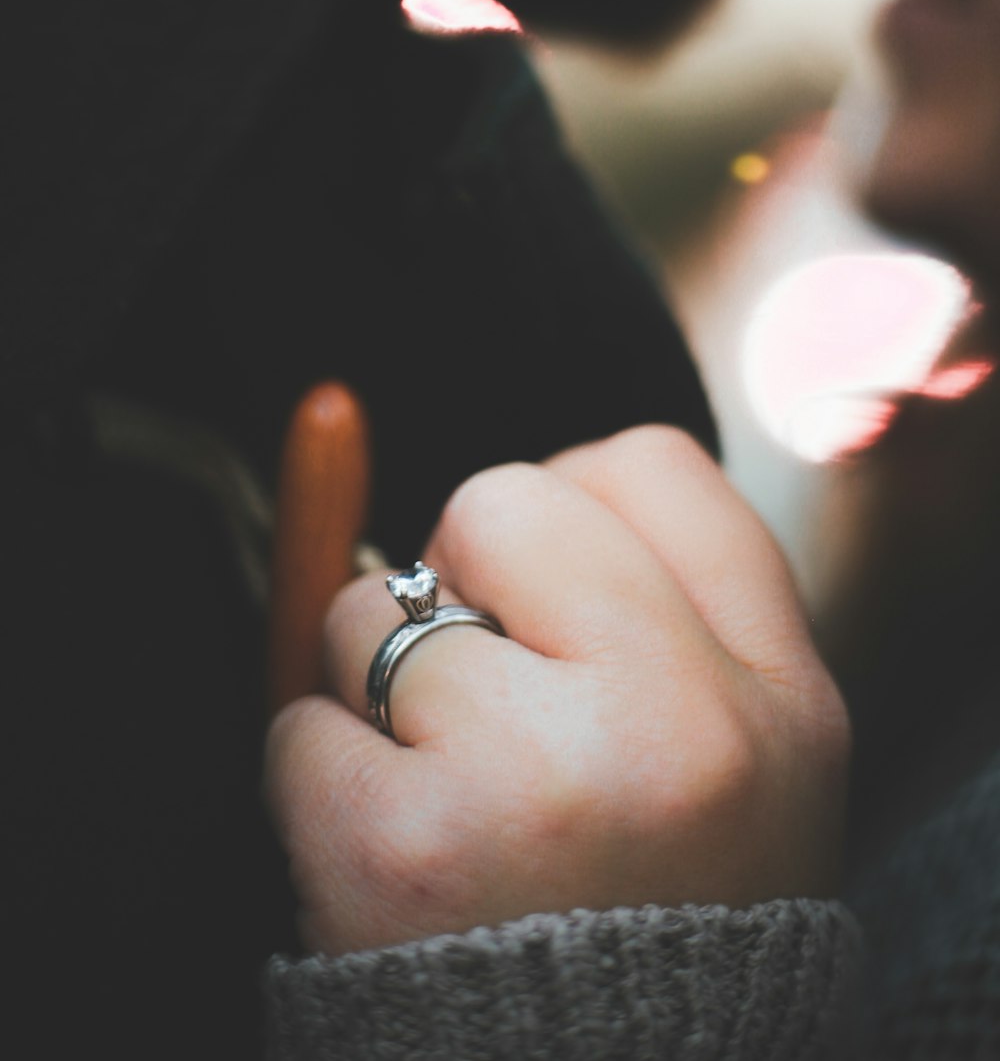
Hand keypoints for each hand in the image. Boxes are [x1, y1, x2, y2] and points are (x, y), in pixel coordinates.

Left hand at [265, 427, 848, 956]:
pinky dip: (320, 777)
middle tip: (487, 683)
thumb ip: (654, 604)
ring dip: (376, 686)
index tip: (551, 587)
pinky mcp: (406, 851)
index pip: (653, 466)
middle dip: (460, 574)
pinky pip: (299, 726)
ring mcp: (539, 779)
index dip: (573, 505)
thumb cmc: (660, 913)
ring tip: (449, 787)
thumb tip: (471, 497)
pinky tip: (393, 849)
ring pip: (373, 609)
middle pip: (503, 501)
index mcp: (779, 694)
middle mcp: (677, 721)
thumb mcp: (741, 760)